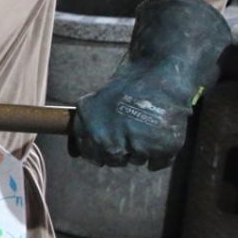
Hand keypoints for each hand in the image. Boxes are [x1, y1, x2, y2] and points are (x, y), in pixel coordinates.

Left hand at [68, 0, 230, 171]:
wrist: (157, 74)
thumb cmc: (124, 89)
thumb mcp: (92, 103)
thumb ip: (83, 129)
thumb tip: (74, 154)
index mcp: (92, 132)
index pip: (93, 156)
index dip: (101, 150)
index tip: (112, 140)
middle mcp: (111, 142)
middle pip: (115, 161)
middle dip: (123, 151)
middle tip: (132, 130)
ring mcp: (137, 146)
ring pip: (137, 161)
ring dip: (143, 149)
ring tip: (147, 125)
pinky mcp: (162, 148)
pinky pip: (157, 163)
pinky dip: (161, 153)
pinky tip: (160, 133)